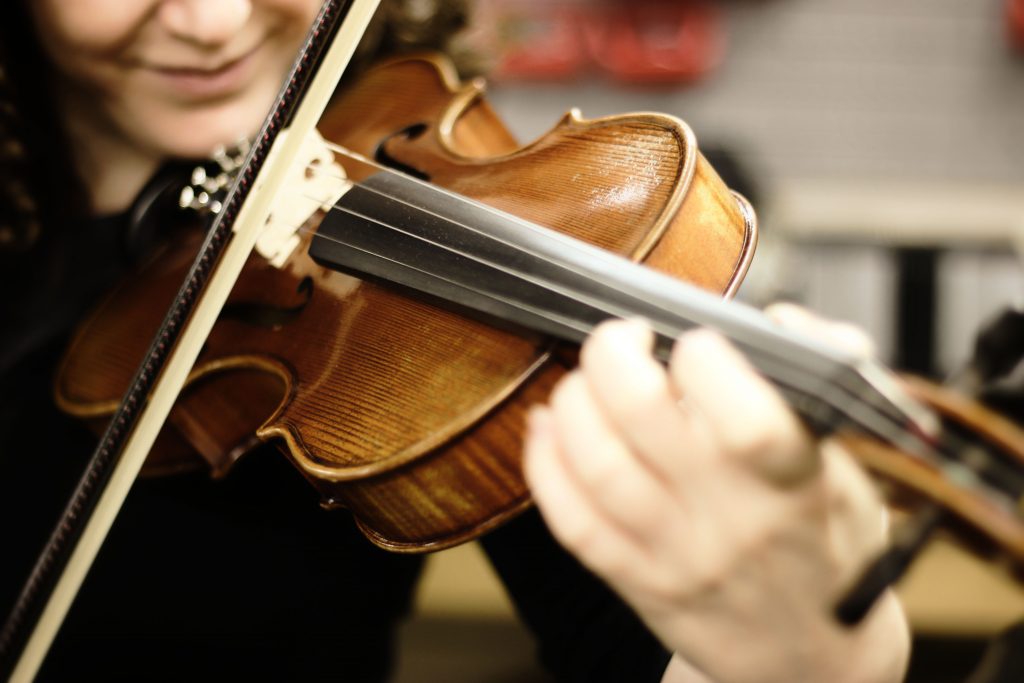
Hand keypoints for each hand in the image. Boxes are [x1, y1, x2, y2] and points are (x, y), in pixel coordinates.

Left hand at [523, 312, 909, 682]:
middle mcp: (731, 523)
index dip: (707, 363)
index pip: (747, 422)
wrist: (808, 659)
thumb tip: (785, 320)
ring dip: (574, 402)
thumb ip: (829, 377)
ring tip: (586, 378)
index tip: (696, 339)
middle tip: (623, 338)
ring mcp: (676, 556)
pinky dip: (544, 463)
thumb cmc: (831, 541)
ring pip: (598, 467)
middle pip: (644, 422)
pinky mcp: (635, 582)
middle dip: (615, 356)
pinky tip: (546, 425)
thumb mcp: (855, 463)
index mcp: (795, 485)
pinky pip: (572, 522)